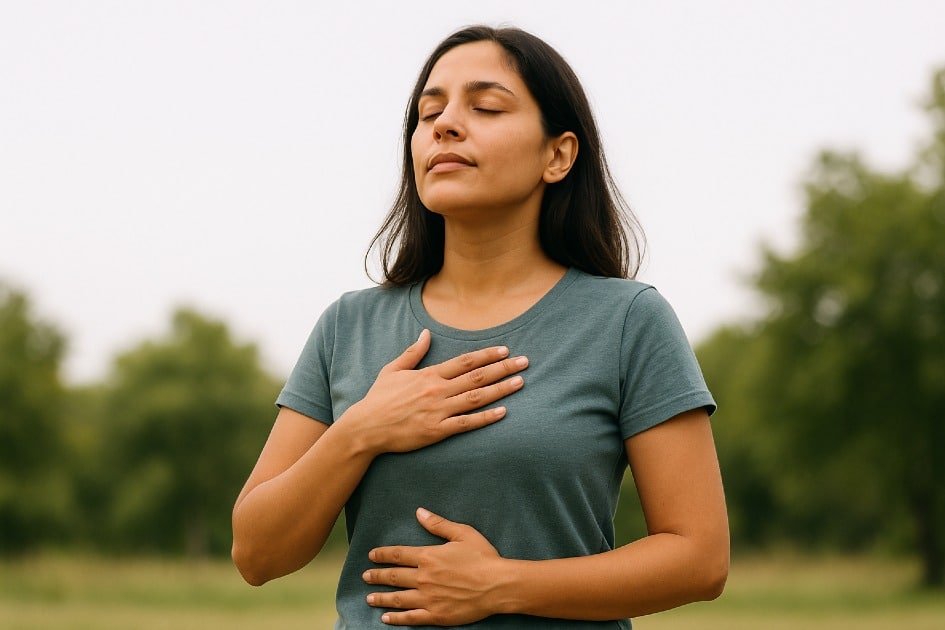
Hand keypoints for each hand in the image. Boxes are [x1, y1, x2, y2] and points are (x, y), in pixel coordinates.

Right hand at [352, 329, 528, 455]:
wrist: (366, 427)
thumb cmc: (378, 399)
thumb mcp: (393, 370)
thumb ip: (413, 352)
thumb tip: (426, 333)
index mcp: (429, 374)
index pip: (465, 361)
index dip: (488, 355)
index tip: (505, 350)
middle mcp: (438, 390)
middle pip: (478, 376)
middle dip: (503, 368)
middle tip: (524, 363)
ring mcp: (439, 411)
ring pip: (477, 397)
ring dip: (501, 389)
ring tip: (520, 382)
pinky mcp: (437, 431)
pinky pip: (466, 423)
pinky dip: (486, 418)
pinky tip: (503, 412)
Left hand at [363, 508, 504, 625]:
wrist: (498, 585)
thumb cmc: (483, 558)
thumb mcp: (463, 534)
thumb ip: (438, 524)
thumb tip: (420, 512)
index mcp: (428, 556)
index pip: (398, 555)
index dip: (383, 555)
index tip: (371, 555)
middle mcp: (424, 578)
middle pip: (393, 576)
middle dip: (377, 575)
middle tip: (365, 576)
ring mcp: (428, 598)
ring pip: (398, 598)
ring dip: (381, 597)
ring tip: (369, 597)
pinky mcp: (436, 615)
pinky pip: (411, 618)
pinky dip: (396, 618)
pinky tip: (386, 618)